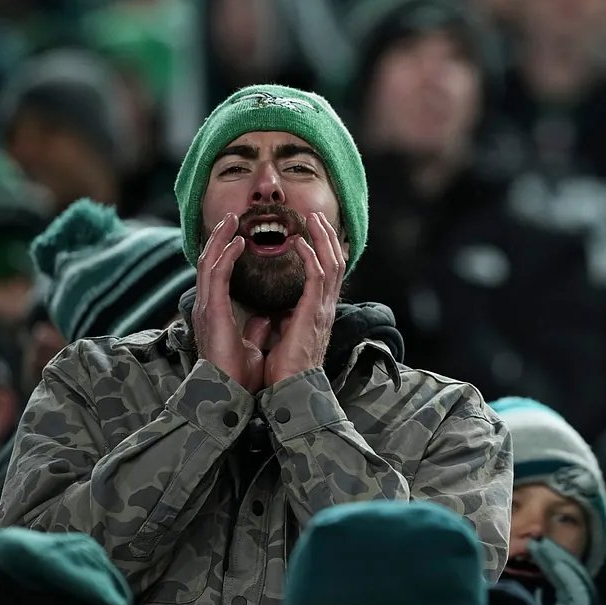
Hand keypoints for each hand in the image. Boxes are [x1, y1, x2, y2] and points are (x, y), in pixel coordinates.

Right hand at [193, 213, 270, 391]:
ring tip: (231, 221)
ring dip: (219, 239)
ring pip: (208, 262)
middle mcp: (206, 306)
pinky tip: (238, 243)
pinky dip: (226, 256)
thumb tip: (264, 318)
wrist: (228, 394)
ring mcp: (206, 307)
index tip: (235, 236)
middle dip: (217, 238)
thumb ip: (253, 329)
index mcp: (215, 313)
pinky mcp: (212, 311)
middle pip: (208, 261)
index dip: (223, 253)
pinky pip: (217, 275)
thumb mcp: (250, 346)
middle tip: (230, 218)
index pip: (216, 274)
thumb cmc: (237, 376)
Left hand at [264, 212, 344, 385]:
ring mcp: (322, 308)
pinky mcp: (313, 311)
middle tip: (317, 216)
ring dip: (323, 238)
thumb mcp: (282, 338)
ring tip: (313, 219)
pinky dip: (310, 255)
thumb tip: (270, 313)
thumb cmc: (285, 369)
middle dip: (327, 237)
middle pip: (335, 262)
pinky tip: (299, 242)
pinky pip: (317, 275)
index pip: (327, 274)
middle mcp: (325, 307)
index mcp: (317, 312)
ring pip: (331, 263)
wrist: (290, 388)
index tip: (313, 233)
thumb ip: (281, 322)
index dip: (324, 251)